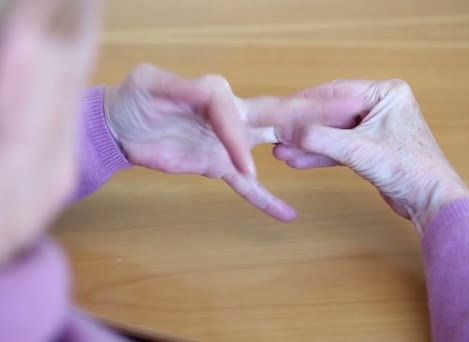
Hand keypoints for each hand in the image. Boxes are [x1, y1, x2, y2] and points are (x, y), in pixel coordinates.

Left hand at [104, 65, 359, 221]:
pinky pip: (247, 185)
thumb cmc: (135, 100)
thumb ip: (184, 89)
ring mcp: (230, 143)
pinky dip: (266, 200)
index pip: (236, 111)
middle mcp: (231, 115)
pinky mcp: (220, 165)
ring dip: (300, 153)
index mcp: (217, 93)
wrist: (120, 128)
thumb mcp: (152, 84)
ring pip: (271, 150)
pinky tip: (286, 215)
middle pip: (275, 116)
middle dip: (310, 115)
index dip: (238, 133)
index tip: (241, 159)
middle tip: (347, 111)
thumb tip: (217, 103)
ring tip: (332, 156)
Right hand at [274, 79, 468, 232]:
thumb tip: (287, 131)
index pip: (336, 92)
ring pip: (335, 132)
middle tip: (278, 135)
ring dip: (310, 143)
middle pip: (333, 113)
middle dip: (305, 128)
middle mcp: (382, 105)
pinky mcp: (373, 148)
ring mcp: (377, 128)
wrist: (431, 202)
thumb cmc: (409, 170)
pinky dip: (322, 154)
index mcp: (386, 93)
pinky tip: (300, 160)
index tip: (281, 109)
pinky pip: (341, 147)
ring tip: (283, 151)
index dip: (305, 102)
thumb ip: (319, 138)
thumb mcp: (357, 150)